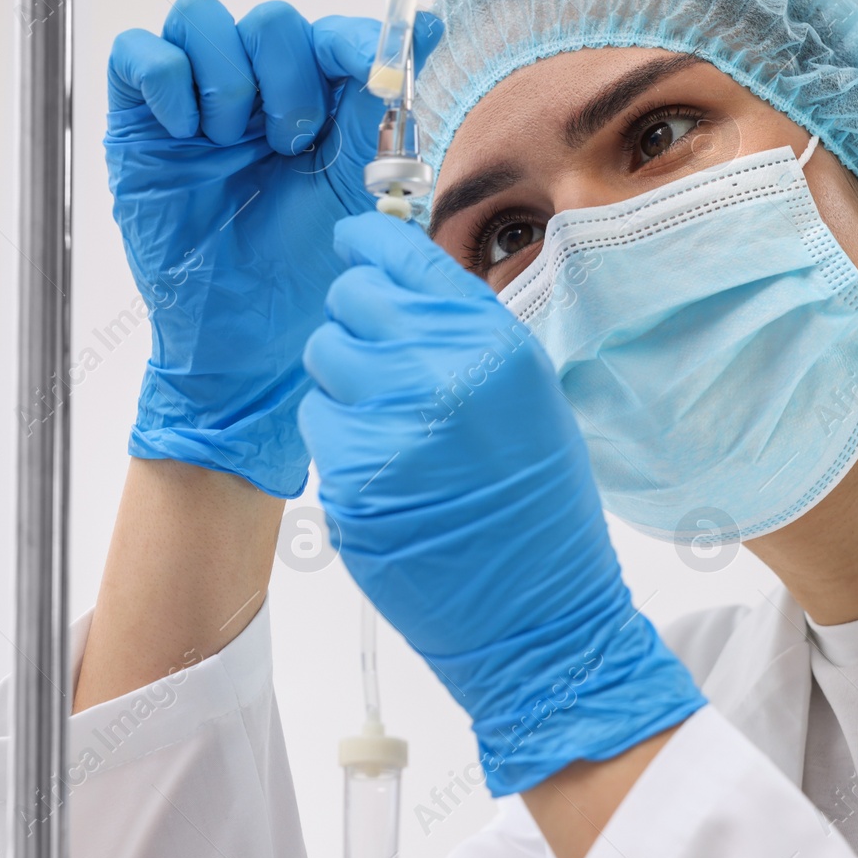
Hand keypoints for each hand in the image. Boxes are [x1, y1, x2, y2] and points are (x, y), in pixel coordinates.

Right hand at [104, 0, 441, 495]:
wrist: (249, 343)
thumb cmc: (306, 273)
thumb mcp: (355, 187)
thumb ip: (380, 109)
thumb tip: (425, 26)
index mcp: (317, 104)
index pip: (331, 35)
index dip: (354, 38)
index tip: (375, 64)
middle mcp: (256, 93)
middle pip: (271, 21)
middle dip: (290, 75)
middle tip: (293, 142)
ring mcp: (196, 104)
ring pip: (200, 17)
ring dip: (230, 77)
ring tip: (238, 142)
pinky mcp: (141, 125)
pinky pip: (139, 54)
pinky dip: (167, 79)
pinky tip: (191, 135)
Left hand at [298, 213, 704, 793]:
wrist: (539, 612)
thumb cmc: (539, 507)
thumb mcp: (527, 393)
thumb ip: (463, 334)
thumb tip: (400, 287)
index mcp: (492, 342)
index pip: (402, 255)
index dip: (367, 245)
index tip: (353, 244)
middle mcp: (438, 370)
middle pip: (349, 299)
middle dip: (357, 322)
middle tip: (383, 359)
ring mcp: (388, 422)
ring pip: (324, 358)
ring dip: (346, 383)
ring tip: (395, 426)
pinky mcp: (349, 474)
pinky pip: (318, 423)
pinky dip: (340, 439)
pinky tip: (386, 469)